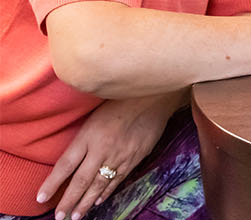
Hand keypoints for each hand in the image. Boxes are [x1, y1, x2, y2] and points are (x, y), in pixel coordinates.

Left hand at [36, 91, 180, 218]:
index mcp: (88, 136)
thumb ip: (83, 138)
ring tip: (76, 216)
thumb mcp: (94, 115)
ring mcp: (120, 156)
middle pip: (81, 181)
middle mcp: (102, 149)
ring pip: (99, 185)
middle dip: (69, 201)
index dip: (52, 184)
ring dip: (86, 202)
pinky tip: (98, 201)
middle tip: (60, 217)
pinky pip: (118, 180)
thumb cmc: (120, 100)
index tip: (41, 198)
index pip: (65, 165)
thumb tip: (70, 160)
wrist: (154, 97)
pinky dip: (107, 192)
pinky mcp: (135, 158)